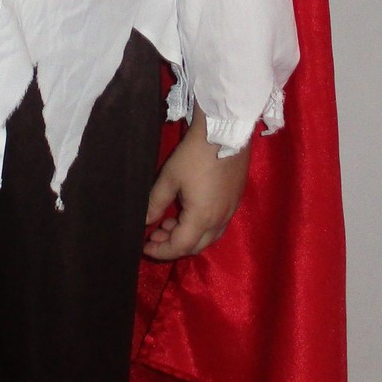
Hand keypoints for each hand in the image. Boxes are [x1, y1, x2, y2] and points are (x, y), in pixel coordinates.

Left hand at [143, 105, 249, 260]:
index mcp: (202, 218)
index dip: (161, 251)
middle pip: (196, 246)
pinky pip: (218, 224)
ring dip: (188, 235)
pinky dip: (201, 225)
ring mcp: (231, 210)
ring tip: (169, 222)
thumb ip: (155, 203)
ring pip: (209, 236)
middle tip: (155, 234)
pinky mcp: (236, 199)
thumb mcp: (168, 178)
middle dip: (173, 245)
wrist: (224, 131)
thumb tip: (145, 222)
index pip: (180, 246)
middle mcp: (220, 220)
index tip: (145, 246)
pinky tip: (188, 211)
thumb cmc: (194, 155)